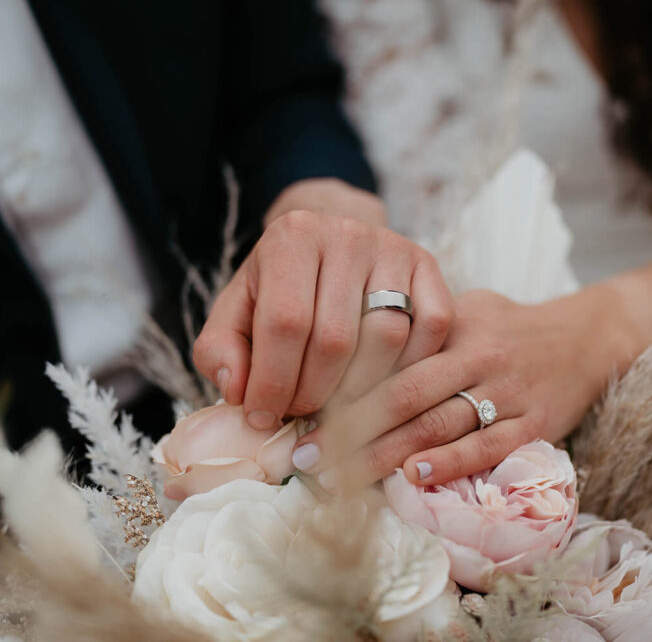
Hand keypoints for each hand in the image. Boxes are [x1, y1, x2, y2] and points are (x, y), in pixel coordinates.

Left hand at [193, 179, 452, 429]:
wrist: (328, 247)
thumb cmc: (278, 290)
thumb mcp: (235, 313)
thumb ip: (220, 352)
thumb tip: (239, 391)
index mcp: (292, 236)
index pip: (285, 322)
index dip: (273, 381)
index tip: (263, 416)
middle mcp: (347, 234)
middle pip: (336, 338)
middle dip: (314, 394)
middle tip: (300, 416)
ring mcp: (393, 248)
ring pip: (386, 338)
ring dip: (360, 391)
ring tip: (335, 409)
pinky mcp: (427, 266)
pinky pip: (431, 328)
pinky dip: (408, 368)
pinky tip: (379, 385)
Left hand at [291, 282, 647, 490]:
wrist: (587, 338)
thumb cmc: (512, 326)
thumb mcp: (467, 308)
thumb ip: (418, 330)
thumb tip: (352, 350)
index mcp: (453, 325)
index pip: (390, 356)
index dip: (342, 388)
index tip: (301, 414)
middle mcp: (478, 355)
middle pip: (405, 395)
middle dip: (349, 430)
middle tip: (306, 459)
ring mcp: (507, 391)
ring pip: (439, 424)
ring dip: (386, 455)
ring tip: (341, 478)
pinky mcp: (533, 423)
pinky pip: (487, 446)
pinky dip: (451, 462)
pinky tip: (415, 475)